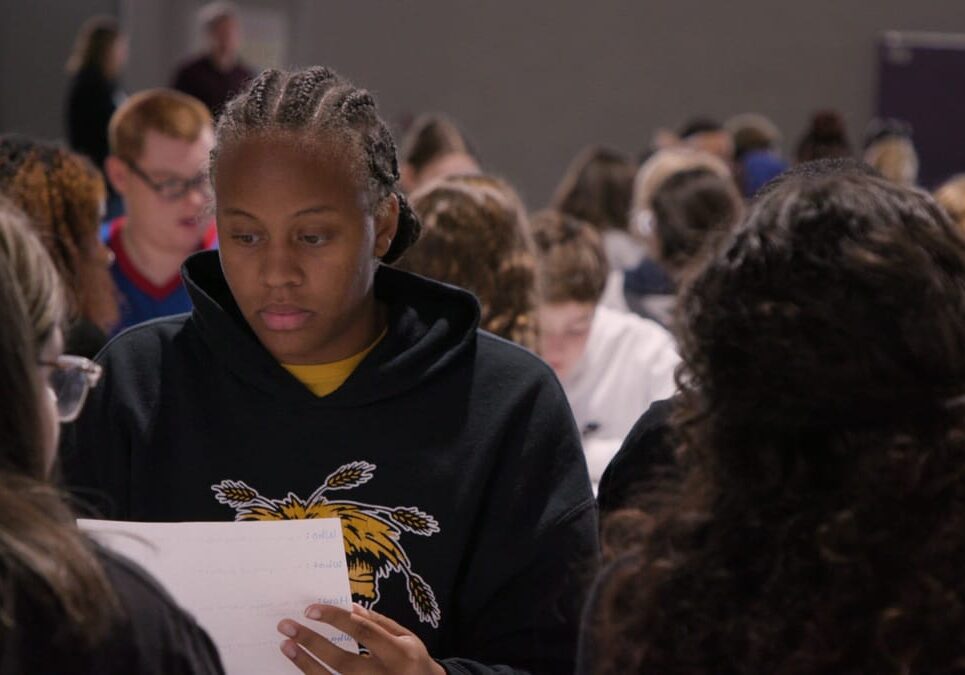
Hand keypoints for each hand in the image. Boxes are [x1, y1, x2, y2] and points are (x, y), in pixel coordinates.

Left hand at [278, 603, 445, 674]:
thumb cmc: (414, 661)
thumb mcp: (406, 637)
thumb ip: (379, 623)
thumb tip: (349, 608)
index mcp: (398, 654)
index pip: (362, 632)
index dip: (335, 620)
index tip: (311, 609)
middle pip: (342, 660)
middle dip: (312, 642)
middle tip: (287, 626)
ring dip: (306, 664)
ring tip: (286, 646)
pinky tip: (302, 666)